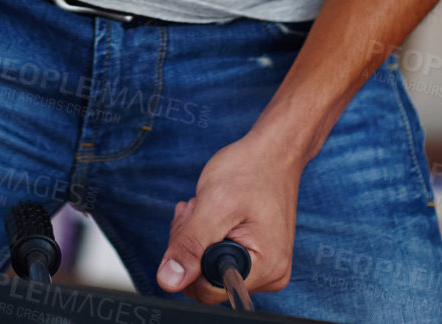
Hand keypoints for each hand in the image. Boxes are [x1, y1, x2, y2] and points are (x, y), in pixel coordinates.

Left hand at [156, 132, 301, 303]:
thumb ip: (190, 245)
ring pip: (209, 268)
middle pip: (207, 281)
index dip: (188, 260)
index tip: (191, 222)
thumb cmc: (250, 170)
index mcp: (266, 269)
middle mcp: (270, 274)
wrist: (273, 151)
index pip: (208, 290)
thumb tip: (168, 281)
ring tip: (201, 207)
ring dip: (196, 237)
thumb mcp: (213, 204)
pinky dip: (206, 235)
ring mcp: (264, 266)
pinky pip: (219, 257)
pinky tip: (207, 213)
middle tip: (194, 210)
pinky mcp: (257, 255)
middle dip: (191, 246)